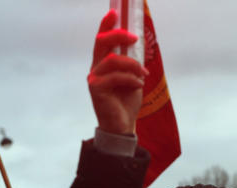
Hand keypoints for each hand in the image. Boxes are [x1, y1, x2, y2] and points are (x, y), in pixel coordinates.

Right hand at [88, 10, 147, 135]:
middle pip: (102, 42)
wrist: (122, 126)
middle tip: (134, 38)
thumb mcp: (133, 77)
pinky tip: (139, 86)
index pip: (101, 40)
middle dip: (119, 35)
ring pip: (113, 60)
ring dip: (132, 65)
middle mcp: (95, 69)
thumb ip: (131, 62)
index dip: (105, 25)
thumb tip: (138, 44)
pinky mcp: (96, 89)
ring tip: (142, 75)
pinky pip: (116, 76)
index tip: (114, 13)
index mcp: (103, 65)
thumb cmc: (126, 102)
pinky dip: (131, 79)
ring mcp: (94, 78)